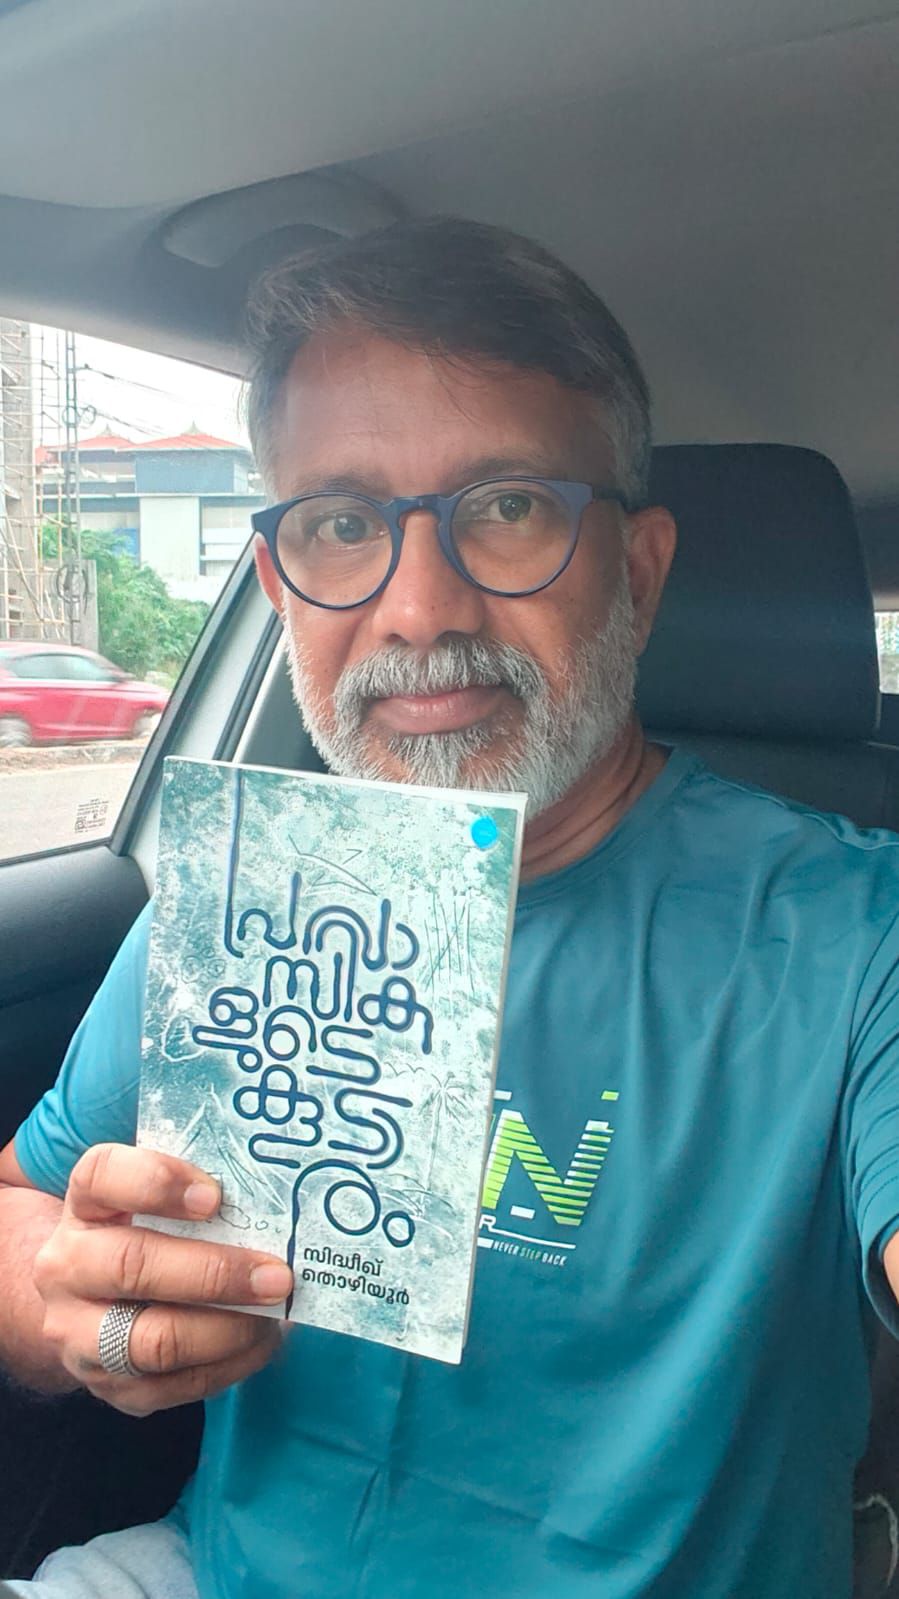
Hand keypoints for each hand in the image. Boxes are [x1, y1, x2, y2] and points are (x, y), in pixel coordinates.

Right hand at [33, 1142, 293, 1416]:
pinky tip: (262, 1341)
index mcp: (83, 1205)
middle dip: (214, 1273)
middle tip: (276, 1274)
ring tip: (273, 1312)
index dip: (156, 1182)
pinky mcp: (108, 1386)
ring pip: (151, 1340)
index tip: (214, 1196)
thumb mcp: (156, 1199)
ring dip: (227, 1328)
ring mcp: (78, 1335)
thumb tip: (275, 1199)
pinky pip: (174, 1387)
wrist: (94, 1302)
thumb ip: (199, 1190)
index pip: (101, 1176)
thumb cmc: (148, 1233)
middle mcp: (66, 1268)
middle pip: (130, 1266)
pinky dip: (230, 1365)